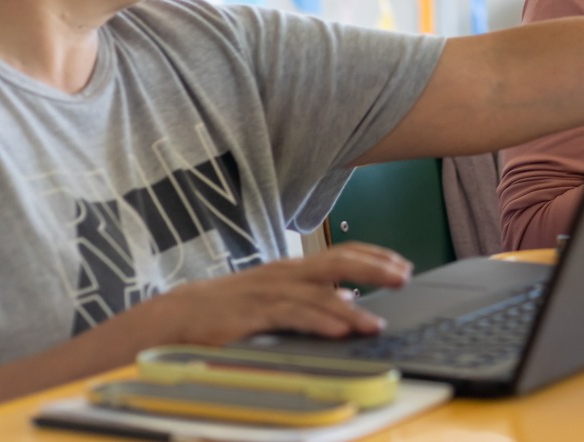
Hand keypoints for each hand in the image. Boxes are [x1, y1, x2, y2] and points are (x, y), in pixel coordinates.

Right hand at [144, 243, 412, 346]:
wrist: (179, 314)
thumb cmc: (231, 306)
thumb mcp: (278, 296)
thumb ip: (312, 296)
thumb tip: (348, 300)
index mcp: (295, 267)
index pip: (343, 253)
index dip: (376, 257)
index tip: (404, 266)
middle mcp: (287, 273)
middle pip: (339, 262)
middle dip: (375, 269)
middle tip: (404, 278)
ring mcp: (271, 291)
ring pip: (320, 294)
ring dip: (353, 310)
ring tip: (376, 323)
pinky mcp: (254, 313)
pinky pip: (292, 315)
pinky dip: (318, 322)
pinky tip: (338, 329)